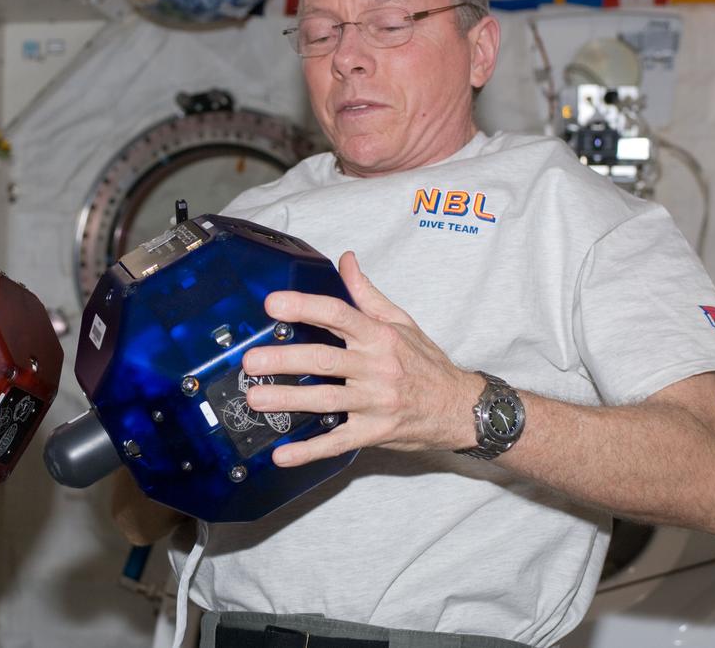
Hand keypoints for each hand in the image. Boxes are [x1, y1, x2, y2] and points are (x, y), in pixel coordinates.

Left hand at [241, 251, 485, 466]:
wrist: (461, 407)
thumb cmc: (427, 363)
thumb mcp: (401, 322)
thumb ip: (367, 294)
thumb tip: (346, 260)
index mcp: (379, 336)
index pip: (338, 314)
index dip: (304, 306)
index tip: (272, 304)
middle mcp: (377, 367)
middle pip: (325, 360)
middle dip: (285, 360)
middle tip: (252, 361)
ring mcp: (376, 402)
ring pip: (327, 401)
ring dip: (289, 401)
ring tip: (256, 400)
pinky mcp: (375, 432)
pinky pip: (338, 442)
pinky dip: (309, 451)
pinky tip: (282, 454)